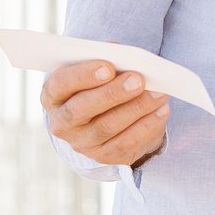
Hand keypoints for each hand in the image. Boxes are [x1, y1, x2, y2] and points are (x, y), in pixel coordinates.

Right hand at [43, 58, 169, 166]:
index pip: (61, 84)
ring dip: (137, 108)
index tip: (108, 66)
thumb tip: (126, 57)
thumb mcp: (97, 68)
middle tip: (138, 79)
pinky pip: (125, 143)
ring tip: (159, 92)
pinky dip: (147, 126)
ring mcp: (81, 143)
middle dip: (113, 93)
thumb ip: (106, 59)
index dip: (83, 75)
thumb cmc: (99, 84)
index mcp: (53, 95)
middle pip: (82, 109)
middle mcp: (62, 122)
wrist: (105, 116)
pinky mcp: (103, 157)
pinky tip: (161, 110)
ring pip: (107, 127)